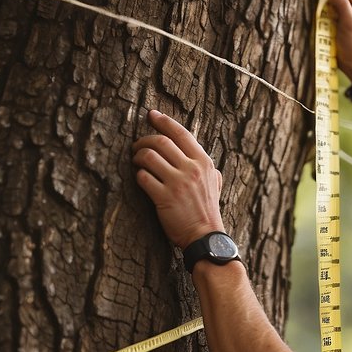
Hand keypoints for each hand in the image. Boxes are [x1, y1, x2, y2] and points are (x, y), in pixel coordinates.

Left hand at [132, 110, 224, 248]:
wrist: (205, 236)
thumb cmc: (208, 211)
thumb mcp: (215, 184)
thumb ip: (208, 168)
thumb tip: (201, 157)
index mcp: (203, 163)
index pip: (181, 133)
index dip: (164, 121)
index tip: (151, 114)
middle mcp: (191, 169)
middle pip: (160, 141)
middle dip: (143, 140)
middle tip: (136, 146)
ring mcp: (177, 183)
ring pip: (148, 156)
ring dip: (137, 157)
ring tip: (136, 162)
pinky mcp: (164, 197)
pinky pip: (143, 177)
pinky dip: (138, 175)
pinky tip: (140, 179)